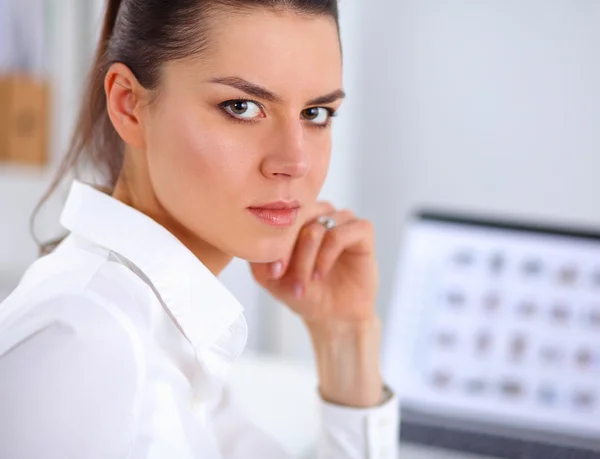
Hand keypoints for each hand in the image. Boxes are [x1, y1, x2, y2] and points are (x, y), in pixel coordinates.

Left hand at [250, 202, 383, 406]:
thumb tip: (252, 240)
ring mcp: (341, 219)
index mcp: (297, 216)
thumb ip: (257, 256)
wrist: (332, 316)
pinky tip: (320, 273)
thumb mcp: (270, 276)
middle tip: (283, 276)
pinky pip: (342, 232)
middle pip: (297, 216)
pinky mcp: (362, 231)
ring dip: (307, 256)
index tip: (271, 272)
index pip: (279, 213)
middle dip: (288, 249)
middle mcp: (319, 212)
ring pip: (317, 226)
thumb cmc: (303, 291)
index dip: (272, 241)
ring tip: (305, 282)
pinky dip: (327, 254)